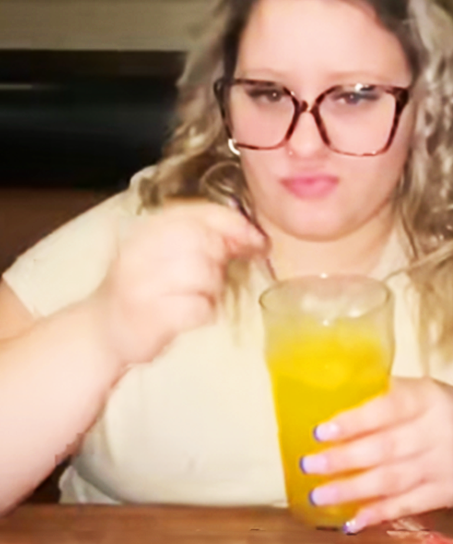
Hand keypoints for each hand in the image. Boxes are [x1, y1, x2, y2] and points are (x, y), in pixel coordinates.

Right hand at [87, 202, 264, 366]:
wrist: (104, 330)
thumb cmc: (147, 289)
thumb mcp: (169, 253)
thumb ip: (204, 238)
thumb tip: (251, 235)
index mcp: (147, 229)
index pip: (199, 212)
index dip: (235, 224)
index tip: (257, 240)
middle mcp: (140, 250)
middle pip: (204, 242)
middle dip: (222, 260)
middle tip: (217, 275)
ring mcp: (141, 283)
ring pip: (204, 274)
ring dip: (213, 289)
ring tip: (198, 296)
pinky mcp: (149, 315)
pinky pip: (199, 307)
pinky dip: (205, 312)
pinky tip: (192, 313)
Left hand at [303, 377, 452, 530]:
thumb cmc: (444, 414)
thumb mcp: (424, 393)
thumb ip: (386, 397)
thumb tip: (326, 404)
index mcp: (429, 399)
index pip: (389, 408)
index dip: (355, 421)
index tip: (321, 432)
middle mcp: (439, 432)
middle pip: (386, 448)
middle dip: (344, 459)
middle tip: (309, 466)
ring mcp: (444, 466)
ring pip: (392, 480)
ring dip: (353, 490)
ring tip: (319, 496)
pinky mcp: (447, 493)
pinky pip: (408, 505)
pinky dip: (379, 514)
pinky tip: (352, 521)